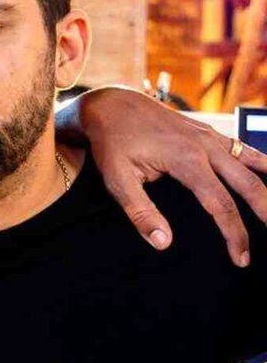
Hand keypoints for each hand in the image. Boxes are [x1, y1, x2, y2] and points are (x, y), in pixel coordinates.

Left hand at [79, 87, 266, 265]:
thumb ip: (140, 212)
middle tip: (266, 242)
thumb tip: (163, 243)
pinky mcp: (208, 132)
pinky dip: (262, 163)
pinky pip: (244, 148)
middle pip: (248, 184)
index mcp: (185, 159)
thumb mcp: (117, 179)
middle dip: (264, 213)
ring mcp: (209, 135)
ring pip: (253, 162)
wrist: (111, 104)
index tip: (240, 258)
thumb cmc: (111, 142)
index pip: (221, 204)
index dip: (235, 234)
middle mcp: (205, 145)